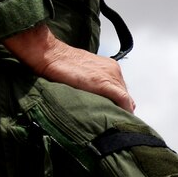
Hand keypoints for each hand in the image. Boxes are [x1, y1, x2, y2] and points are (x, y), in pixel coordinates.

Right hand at [2, 22, 135, 111]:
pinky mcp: (104, 83)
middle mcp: (114, 71)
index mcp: (110, 67)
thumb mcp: (83, 74)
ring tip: (112, 121)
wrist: (52, 55)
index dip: (120, 104)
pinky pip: (122, 99)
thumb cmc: (62, 65)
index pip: (122, 90)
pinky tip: (120, 118)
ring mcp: (110, 76)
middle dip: (120, 107)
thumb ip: (93, 85)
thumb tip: (96, 100)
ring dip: (120, 109)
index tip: (116, 114)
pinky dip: (124, 109)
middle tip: (113, 120)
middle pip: (125, 95)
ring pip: (125, 99)